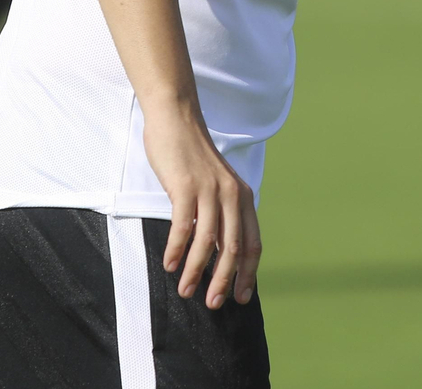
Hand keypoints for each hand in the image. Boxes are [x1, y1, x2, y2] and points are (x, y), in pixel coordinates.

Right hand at [143, 108, 261, 308]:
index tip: (240, 297)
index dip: (248, 273)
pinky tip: (169, 264)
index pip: (252, 243)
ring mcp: (209, 190)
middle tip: (214, 304)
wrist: (176, 118)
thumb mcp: (215, 184)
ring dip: (196, 270)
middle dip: (224, 280)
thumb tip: (218, 250)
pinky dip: (176, 248)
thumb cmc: (191, 155)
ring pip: (208, 241)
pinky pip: (184, 226)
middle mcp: (232, 194)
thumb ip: (221, 211)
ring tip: (185, 291)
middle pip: (233, 248)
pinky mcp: (186, 186)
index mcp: (243, 196)